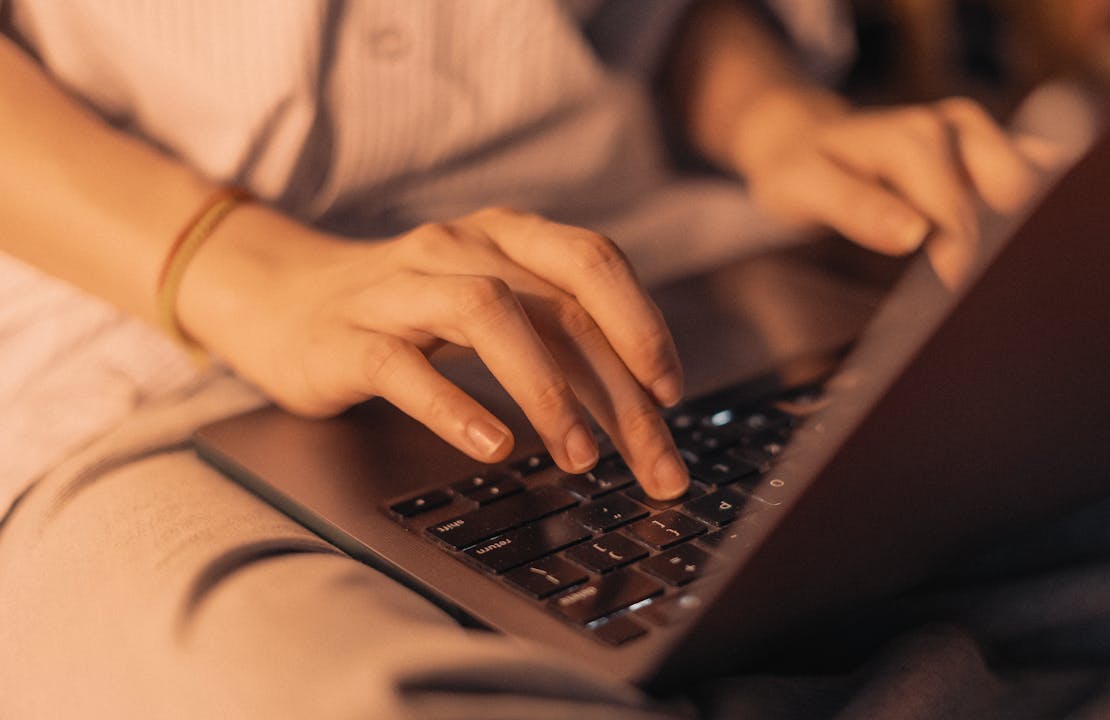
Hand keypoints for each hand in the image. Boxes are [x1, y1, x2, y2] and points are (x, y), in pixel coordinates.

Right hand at [179, 206, 690, 498]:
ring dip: (546, 390)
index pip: (593, 263)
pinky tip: (493, 446)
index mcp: (503, 235)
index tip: (671, 396)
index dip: (641, 326)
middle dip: (618, 390)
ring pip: (488, 314)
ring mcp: (400, 289)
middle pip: (558, 306)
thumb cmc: (406, 310)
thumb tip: (640, 401)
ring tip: (580, 457)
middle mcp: (459, 247)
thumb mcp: (489, 302)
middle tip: (652, 463)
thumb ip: (555, 333)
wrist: (279, 296)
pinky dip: (455, 406)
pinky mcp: (348, 337)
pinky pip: (405, 366)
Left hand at [733, 89, 1048, 283]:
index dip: (963, 269)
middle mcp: (958, 126)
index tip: (956, 315)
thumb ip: (856, 207)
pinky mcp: (994, 151)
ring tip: (1014, 288)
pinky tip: (1024, 261)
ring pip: (1037, 190)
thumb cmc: (801, 168)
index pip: (959, 217)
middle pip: (1015, 200)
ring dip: (1030, 238)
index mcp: (915, 136)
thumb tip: (915, 235)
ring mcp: (981, 136)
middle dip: (1007, 255)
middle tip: (992, 307)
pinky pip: (1035, 181)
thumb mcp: (804, 187)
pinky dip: (1035, 220)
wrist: (804, 139)